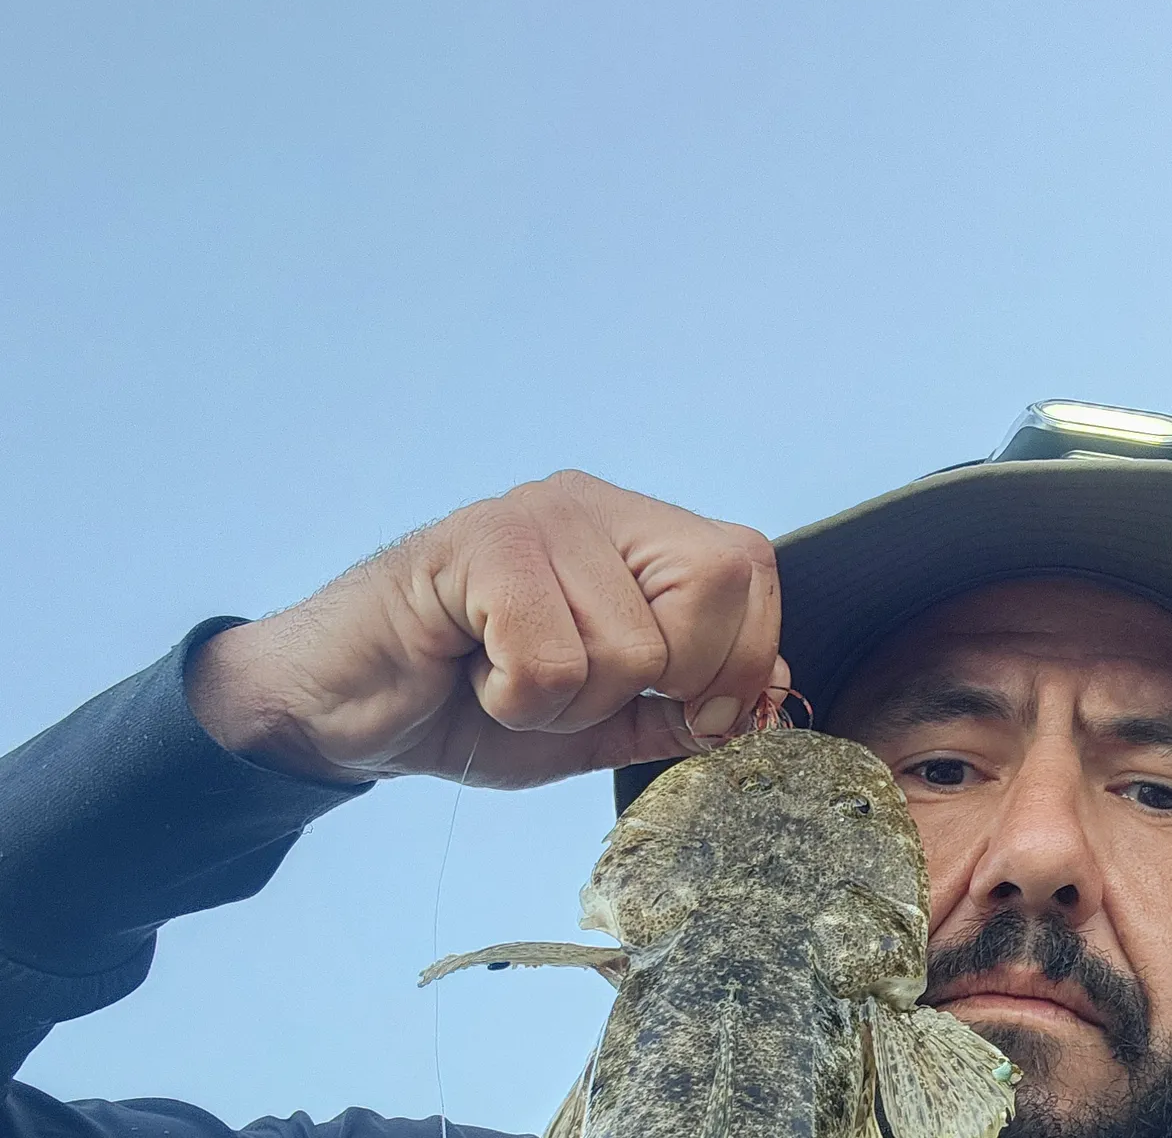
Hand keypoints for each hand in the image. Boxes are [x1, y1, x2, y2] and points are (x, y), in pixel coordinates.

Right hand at [187, 471, 786, 787]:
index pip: (750, 567)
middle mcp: (596, 507)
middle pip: (717, 579)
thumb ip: (684, 707)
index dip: (743, 656)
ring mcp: (536, 516)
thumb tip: (772, 692)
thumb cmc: (468, 705)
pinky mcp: (476, 545)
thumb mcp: (599, 723)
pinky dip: (516, 700)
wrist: (340, 709)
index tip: (692, 712)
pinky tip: (474, 672)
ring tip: (510, 681)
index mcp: (637, 536)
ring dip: (570, 704)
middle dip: (668, 676)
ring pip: (629, 643)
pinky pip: (550, 656)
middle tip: (587, 693)